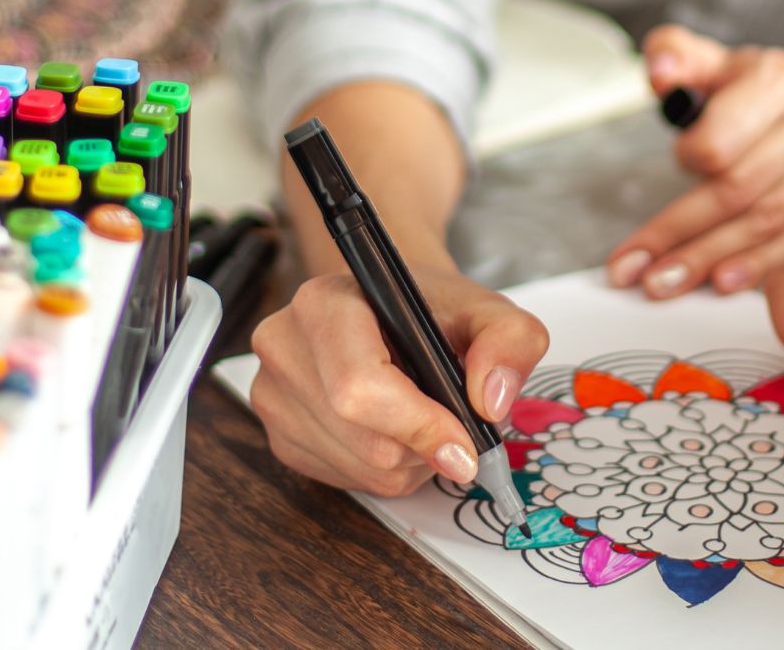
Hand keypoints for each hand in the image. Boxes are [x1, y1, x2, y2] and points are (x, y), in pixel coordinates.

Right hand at [249, 267, 547, 496]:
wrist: (392, 311)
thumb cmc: (432, 311)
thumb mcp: (488, 311)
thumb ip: (509, 342)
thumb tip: (490, 400)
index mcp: (323, 303)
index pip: (360, 388)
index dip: (418, 426)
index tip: (465, 445)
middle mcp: (284, 346)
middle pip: (366, 438)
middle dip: (423, 445)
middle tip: (451, 419)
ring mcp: (274, 395)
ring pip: (361, 467)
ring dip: (410, 461)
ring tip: (423, 418)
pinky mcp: (280, 436)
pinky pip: (347, 479)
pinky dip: (385, 470)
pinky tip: (393, 430)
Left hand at [606, 26, 783, 298]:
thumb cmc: (764, 92)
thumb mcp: (720, 64)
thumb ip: (677, 56)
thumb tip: (660, 69)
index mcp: (781, 80)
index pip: (725, 138)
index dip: (691, 158)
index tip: (676, 163)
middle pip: (742, 190)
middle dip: (683, 233)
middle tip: (637, 267)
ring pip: (769, 223)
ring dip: (713, 258)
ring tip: (666, 283)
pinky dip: (759, 267)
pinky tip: (722, 282)